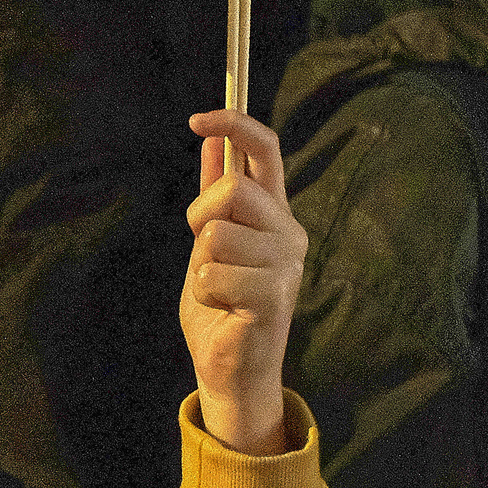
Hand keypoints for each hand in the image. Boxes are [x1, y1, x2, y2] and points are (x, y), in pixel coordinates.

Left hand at [177, 110, 303, 455]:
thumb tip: (211, 141)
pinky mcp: (273, 296)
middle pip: (232, 188)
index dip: (235, 124)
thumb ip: (215, 194)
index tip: (198, 119)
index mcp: (276, 213)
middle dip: (200, 216)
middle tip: (205, 251)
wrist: (231, 368)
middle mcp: (290, 231)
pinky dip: (204, 292)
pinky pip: (212, 273)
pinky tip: (224, 308)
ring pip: (216, 234)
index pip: (267, 150)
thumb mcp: (212, 241)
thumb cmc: (222, 304)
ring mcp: (286, 264)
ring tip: (219, 288)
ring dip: (201, 264)